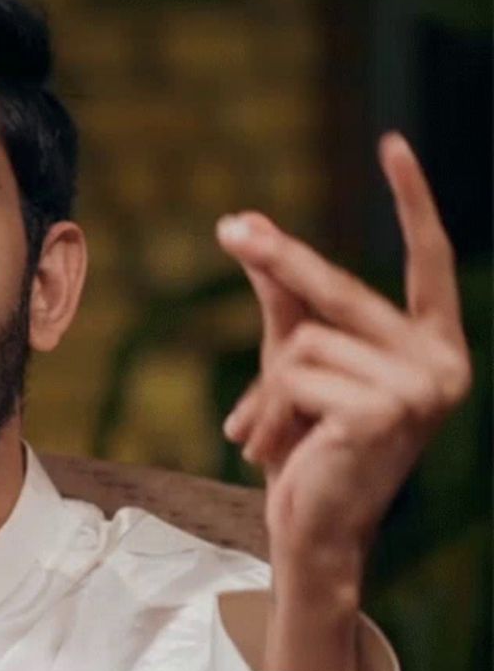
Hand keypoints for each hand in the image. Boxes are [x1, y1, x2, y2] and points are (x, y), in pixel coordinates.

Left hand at [216, 133, 471, 660]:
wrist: (310, 527)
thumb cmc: (309, 445)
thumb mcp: (297, 362)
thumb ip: (283, 295)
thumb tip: (248, 224)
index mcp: (431, 347)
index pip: (430, 261)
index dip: (413, 202)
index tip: (393, 144)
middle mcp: (441, 364)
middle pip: (342, 290)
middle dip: (281, 262)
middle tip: (230, 229)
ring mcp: (419, 388)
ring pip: (304, 342)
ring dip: (267, 388)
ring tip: (269, 432)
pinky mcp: (384, 410)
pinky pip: (296, 375)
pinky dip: (268, 408)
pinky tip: (279, 449)